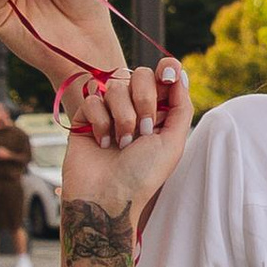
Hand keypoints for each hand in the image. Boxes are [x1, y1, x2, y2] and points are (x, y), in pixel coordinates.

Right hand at [60, 62, 190, 224]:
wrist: (107, 196)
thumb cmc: (143, 175)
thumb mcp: (173, 143)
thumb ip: (181, 106)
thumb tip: (180, 74)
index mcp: (159, 113)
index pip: (163, 75)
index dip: (167, 69)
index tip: (167, 77)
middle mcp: (135, 108)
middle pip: (140, 74)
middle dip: (144, 100)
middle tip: (144, 130)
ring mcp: (110, 112)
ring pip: (115, 85)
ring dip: (123, 117)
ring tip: (122, 144)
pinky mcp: (85, 117)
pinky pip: (93, 99)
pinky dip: (101, 123)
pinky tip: (102, 144)